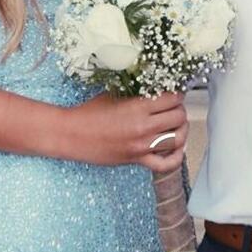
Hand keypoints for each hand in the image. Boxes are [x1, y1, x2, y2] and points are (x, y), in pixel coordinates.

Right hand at [67, 92, 188, 172]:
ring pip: (178, 138)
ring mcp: (142, 146)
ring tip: (176, 124)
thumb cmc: (88, 113)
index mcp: (138, 107)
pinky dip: (175, 157)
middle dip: (179, 109)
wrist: (71, 135)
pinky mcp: (137, 160)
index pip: (173, 98)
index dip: (177, 93)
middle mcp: (143, 127)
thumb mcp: (113, 94)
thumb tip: (155, 86)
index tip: (174, 93)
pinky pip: (166, 164)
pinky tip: (175, 148)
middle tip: (174, 107)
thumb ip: (136, 91)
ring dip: (181, 130)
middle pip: (179, 117)